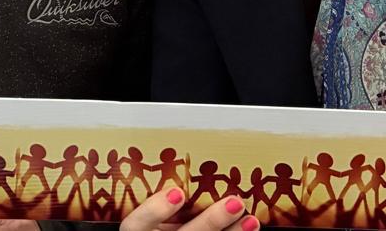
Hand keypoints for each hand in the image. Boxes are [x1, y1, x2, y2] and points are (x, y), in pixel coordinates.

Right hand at [122, 188, 257, 230]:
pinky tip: (250, 229)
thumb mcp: (146, 212)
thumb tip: (185, 162)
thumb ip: (158, 195)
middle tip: (234, 203)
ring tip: (250, 219)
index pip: (135, 225)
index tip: (177, 192)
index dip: (154, 210)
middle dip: (209, 222)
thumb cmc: (154, 221)